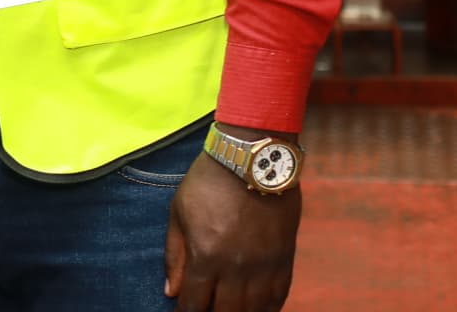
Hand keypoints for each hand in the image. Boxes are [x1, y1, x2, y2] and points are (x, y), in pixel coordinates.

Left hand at [164, 131, 300, 311]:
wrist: (252, 159)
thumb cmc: (208, 182)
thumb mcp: (179, 213)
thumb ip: (175, 255)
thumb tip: (171, 292)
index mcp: (206, 255)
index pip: (195, 303)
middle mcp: (237, 267)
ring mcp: (264, 265)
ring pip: (254, 310)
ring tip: (230, 311)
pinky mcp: (285, 258)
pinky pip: (279, 296)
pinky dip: (268, 309)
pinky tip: (258, 310)